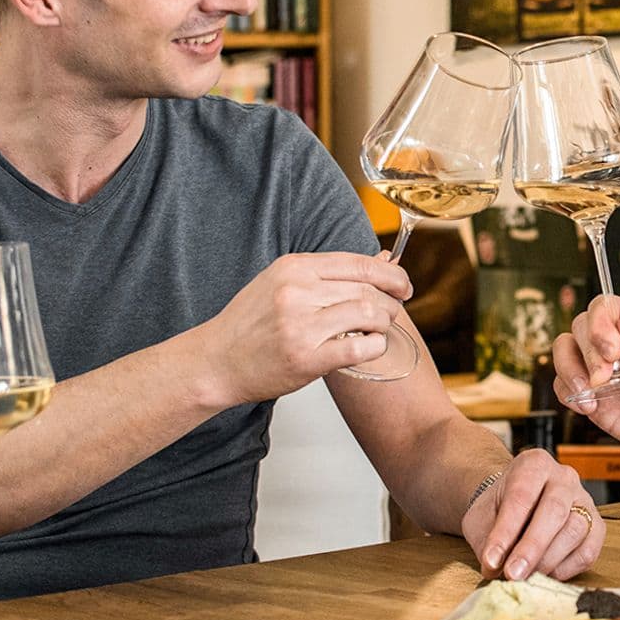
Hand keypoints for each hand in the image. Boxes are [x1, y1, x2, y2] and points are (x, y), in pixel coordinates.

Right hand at [200, 252, 412, 407]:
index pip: (359, 263)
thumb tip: (384, 259)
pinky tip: (370, 347)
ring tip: (379, 330)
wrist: (215, 360)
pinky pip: (359, 348)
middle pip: (368, 289)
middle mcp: (298, 291)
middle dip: (391, 302)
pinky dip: (375, 347)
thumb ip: (331, 273)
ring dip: (384, 324)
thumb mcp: (284, 282)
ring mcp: (301, 325)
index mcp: (295, 267)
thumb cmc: (250, 323)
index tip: (403, 286)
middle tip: (393, 312)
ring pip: (369, 315)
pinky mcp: (305, 357)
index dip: (391, 274)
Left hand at [461, 448, 603, 580]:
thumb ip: (487, 541)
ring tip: (525, 577)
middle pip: (554, 511)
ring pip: (575, 531)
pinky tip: (545, 575)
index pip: (521, 496)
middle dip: (532, 548)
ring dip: (548, 561)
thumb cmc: (498, 509)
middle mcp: (564, 478)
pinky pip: (588, 551)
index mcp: (533, 464)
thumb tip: (495, 567)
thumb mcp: (481, 517)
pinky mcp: (596, 527)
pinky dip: (566, 569)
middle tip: (513, 574)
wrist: (515, 505)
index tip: (492, 560)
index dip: (506, 532)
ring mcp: (585, 501)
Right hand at [552, 296, 619, 467]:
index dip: (602, 322)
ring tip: (592, 388)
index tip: (614, 348)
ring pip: (566, 353)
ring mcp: (609, 375)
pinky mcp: (601, 404)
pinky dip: (568, 393)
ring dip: (570, 367)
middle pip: (582, 326)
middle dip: (589, 349)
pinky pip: (566, 389)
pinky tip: (590, 404)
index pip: (608, 308)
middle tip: (607, 373)